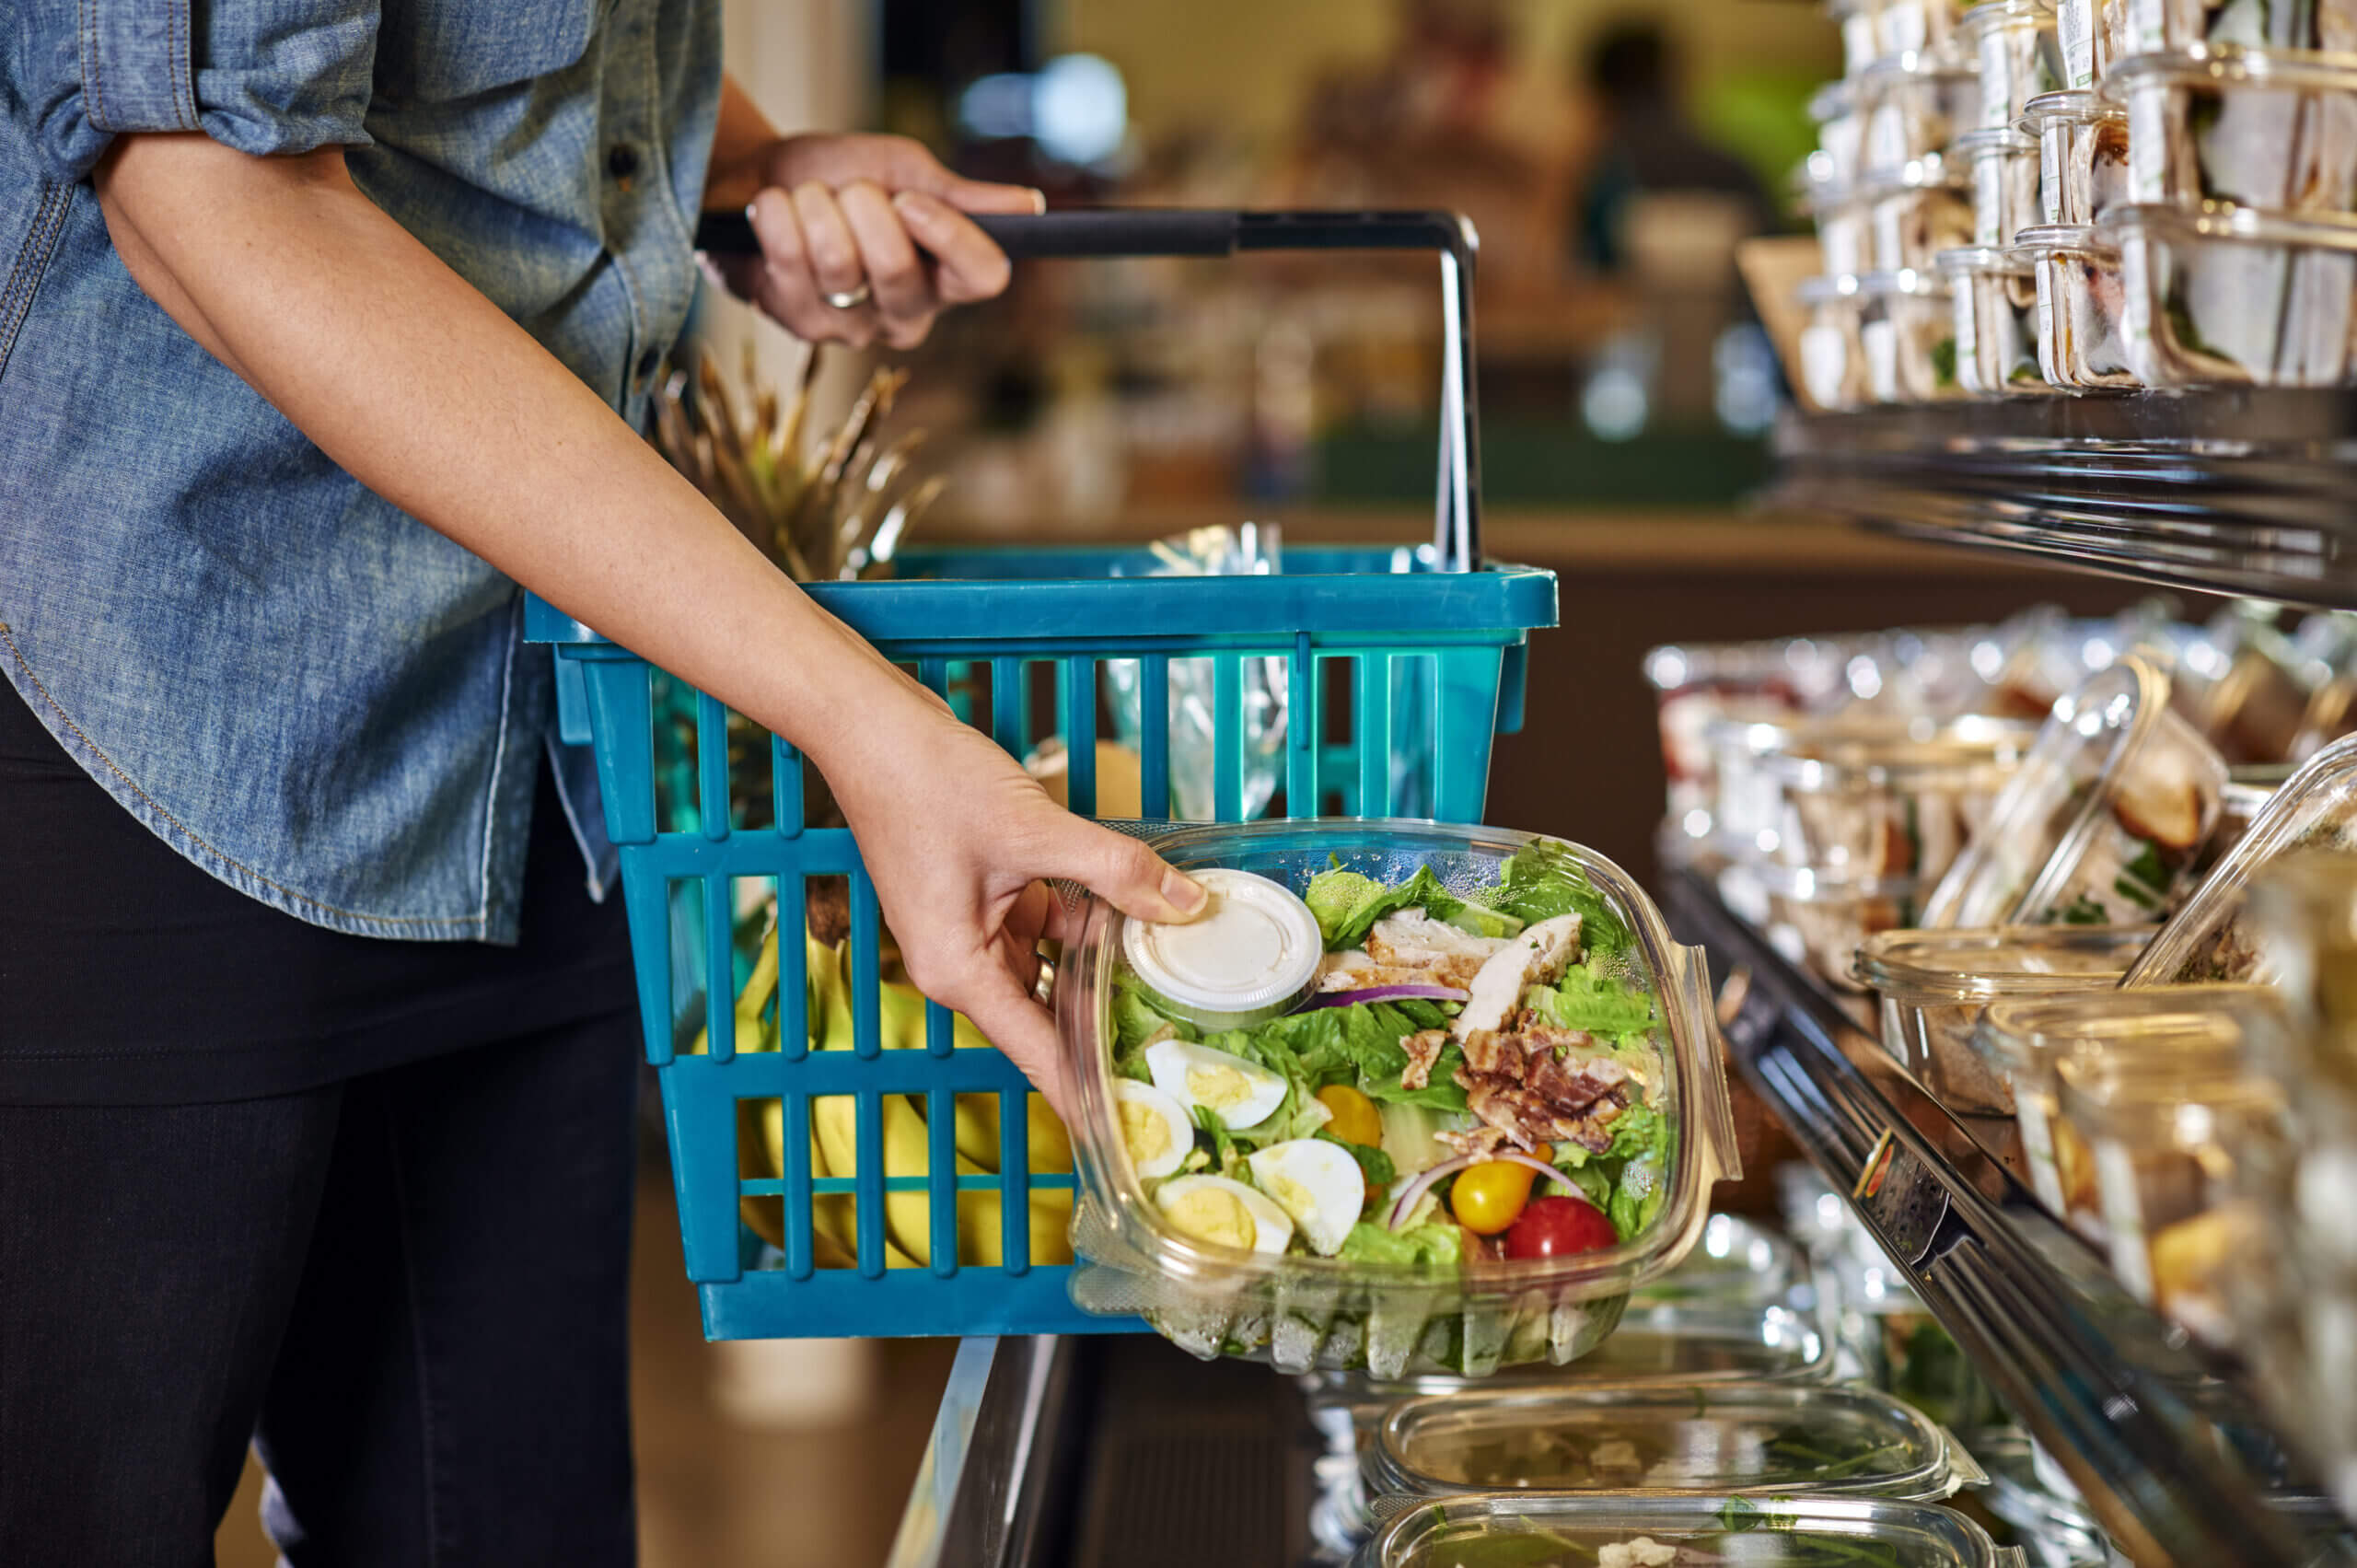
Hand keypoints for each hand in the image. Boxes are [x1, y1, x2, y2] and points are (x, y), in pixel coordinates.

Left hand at [705, 132, 1041, 349]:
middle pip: (899, 268)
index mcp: (945, 277)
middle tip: (846, 190)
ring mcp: (852, 328)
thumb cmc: (837, 176)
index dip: (950, 234)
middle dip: (862, 206)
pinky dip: (777, 216)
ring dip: (815, 206)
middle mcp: (907, 315)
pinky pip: (791, 262)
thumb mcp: (903, 171)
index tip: (910, 199)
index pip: (984, 277)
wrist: (756, 178)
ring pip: (840, 265)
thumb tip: (1031, 205)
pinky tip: (773, 210)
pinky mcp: (799, 326)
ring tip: (806, 198)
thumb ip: (959, 195)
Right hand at [817, 679, 1205, 1118]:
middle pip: (1047, 1020)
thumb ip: (1115, 872)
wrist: (874, 726)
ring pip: (1051, 971)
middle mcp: (961, 964)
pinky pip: (1043, 929)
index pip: (1037, 1056)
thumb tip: (1186, 905)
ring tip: (1171, 997)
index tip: (1130, 1130)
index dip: (1086, 1095)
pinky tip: (1137, 918)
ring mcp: (970, 930)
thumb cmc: (926, 782)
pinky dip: (1084, 927)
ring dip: (1101, 974)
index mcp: (959, 972)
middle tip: (1174, 1065)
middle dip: (1106, 1036)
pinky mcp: (982, 896)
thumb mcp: (1035, 832)